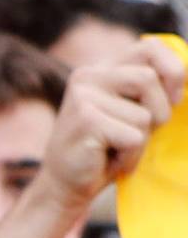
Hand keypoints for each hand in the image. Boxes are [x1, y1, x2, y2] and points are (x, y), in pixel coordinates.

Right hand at [38, 41, 183, 211]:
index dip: (173, 69)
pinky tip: (111, 163)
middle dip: (159, 110)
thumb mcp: (127, 111)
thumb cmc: (101, 152)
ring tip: (120, 151)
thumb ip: (146, 89)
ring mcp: (83, 98)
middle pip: (149, 78)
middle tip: (146, 132)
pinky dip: (131, 157)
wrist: (62, 189)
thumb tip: (187, 74)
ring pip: (144, 114)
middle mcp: (88, 76)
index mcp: (100, 69)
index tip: (176, 96)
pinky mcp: (86, 122)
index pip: (150, 48)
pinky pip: (134, 137)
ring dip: (142, 140)